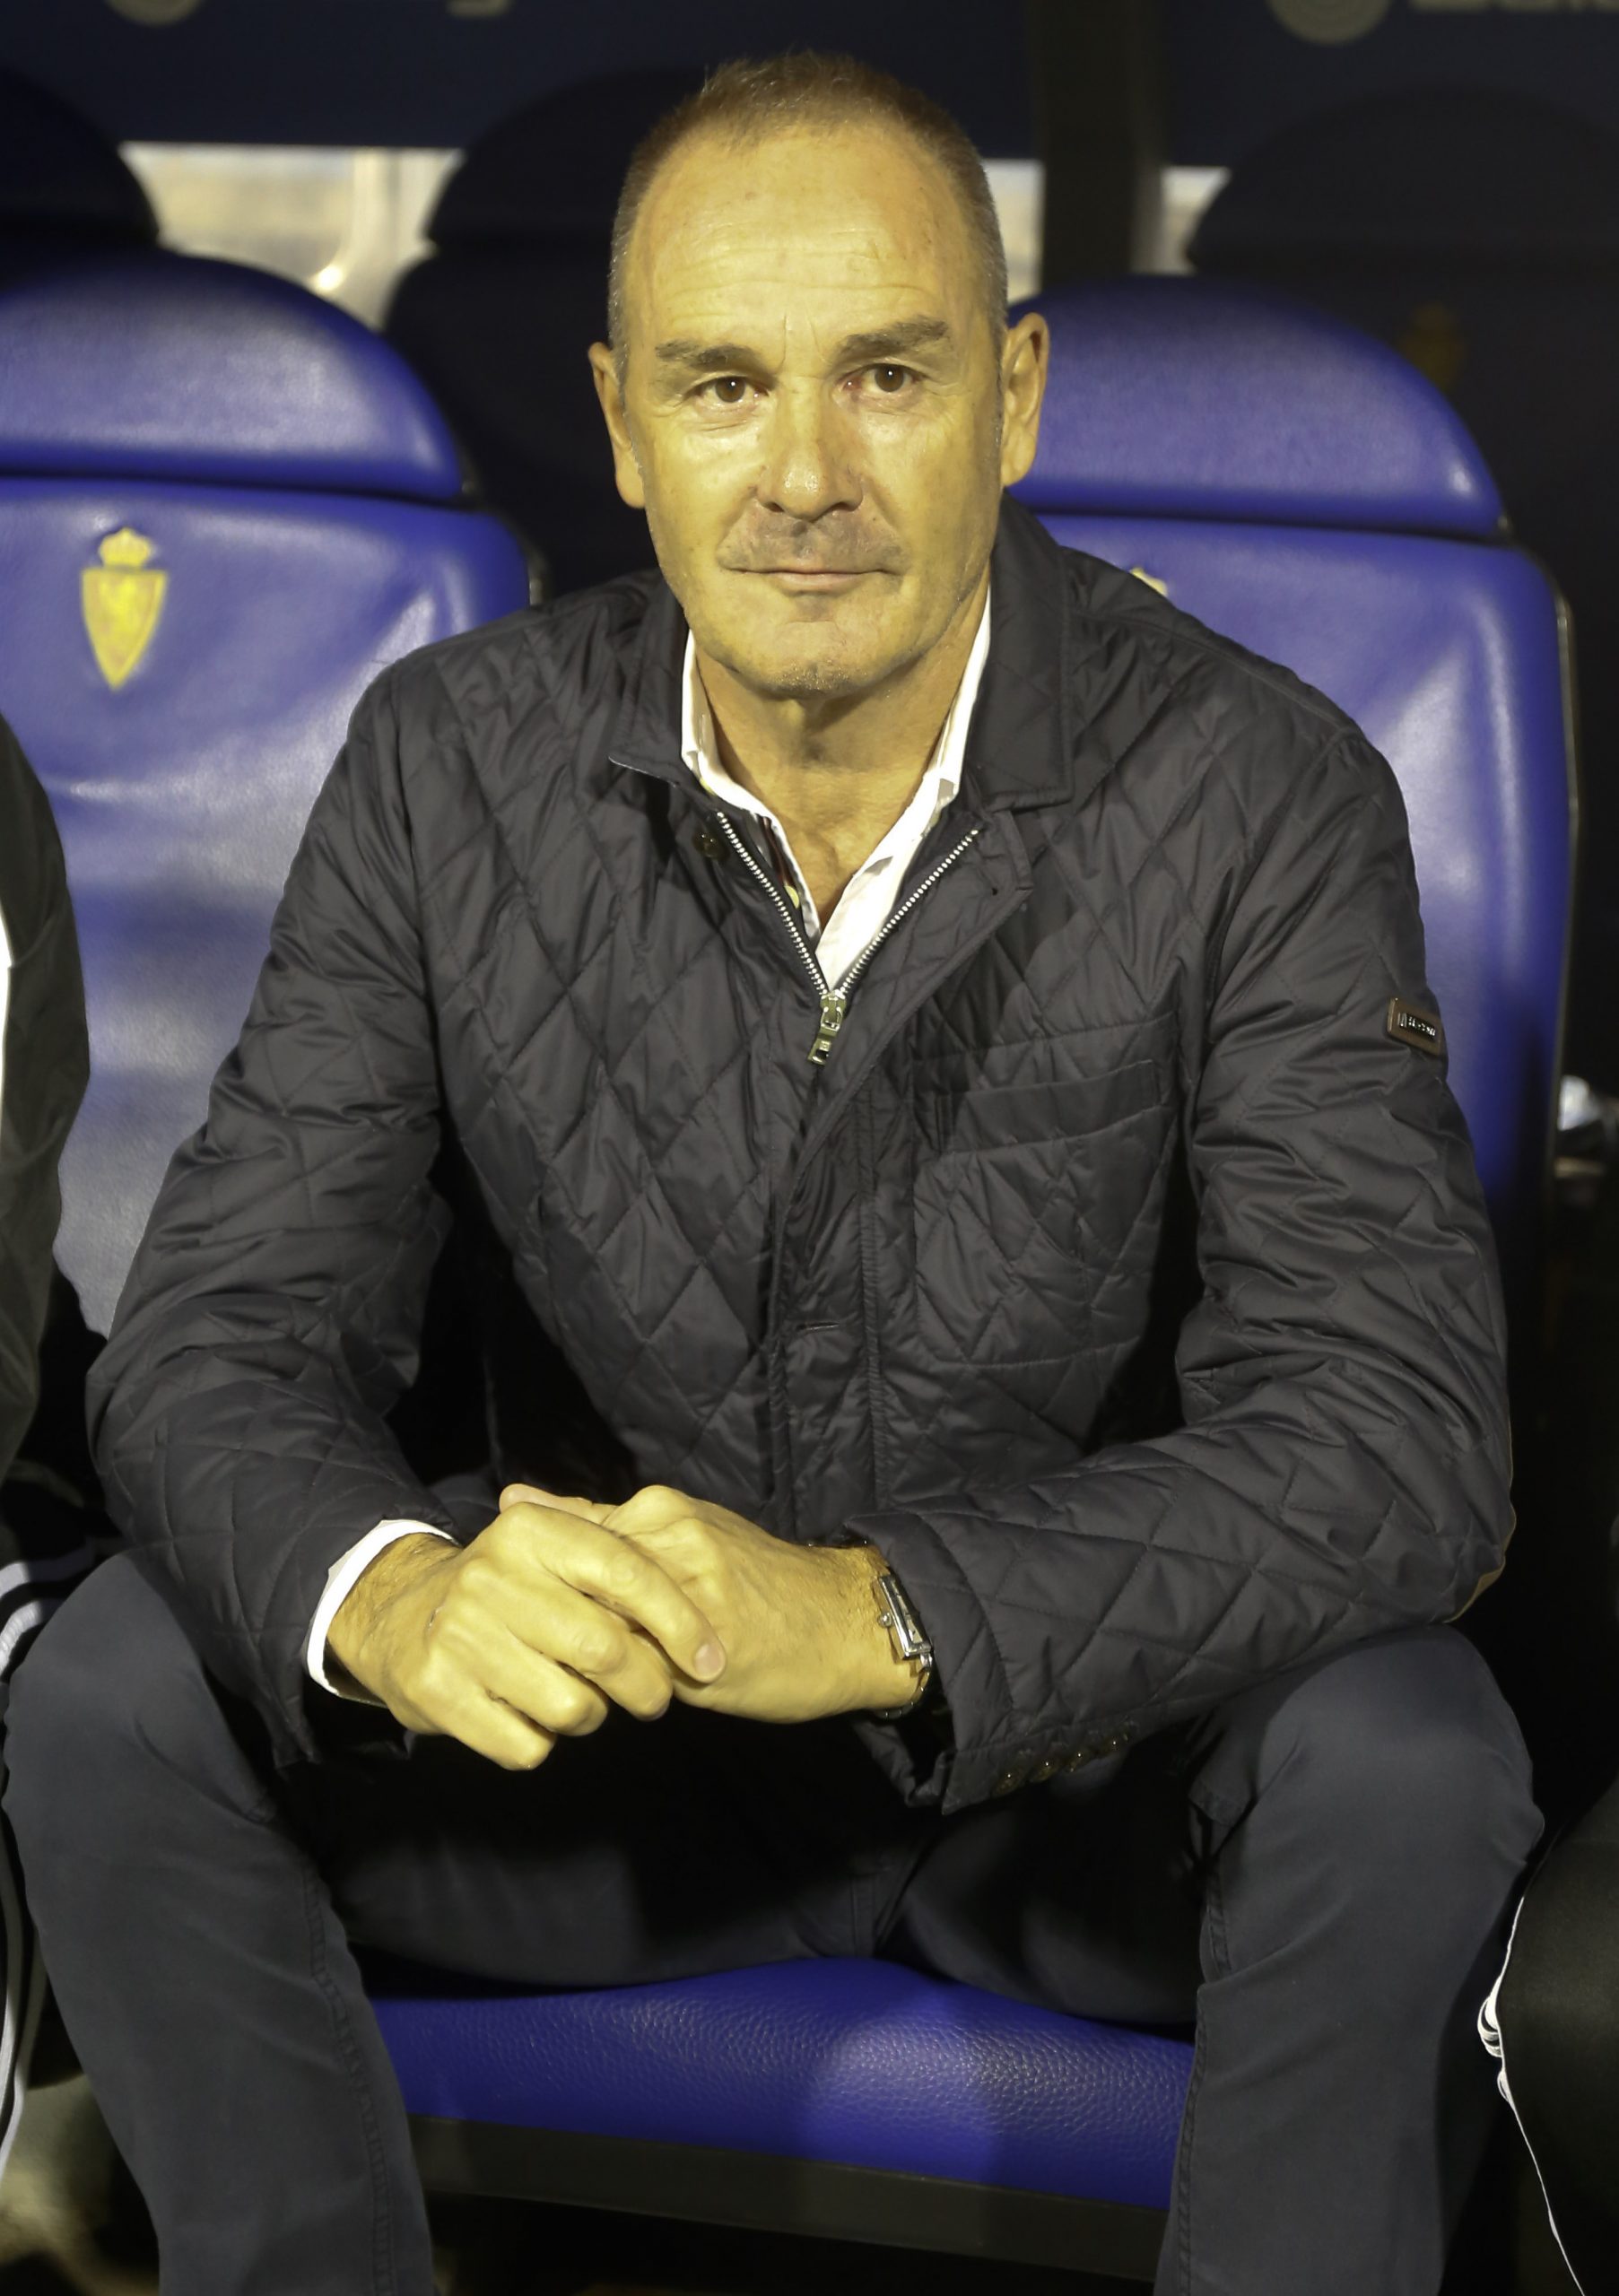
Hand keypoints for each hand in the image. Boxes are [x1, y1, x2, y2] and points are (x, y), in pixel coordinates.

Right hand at [325, 1503, 726, 1769]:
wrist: (400, 1619)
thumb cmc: (506, 1588)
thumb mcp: (550, 1551)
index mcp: (530, 1532)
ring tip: (584, 1700)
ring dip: (594, 1716)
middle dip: (648, 1684)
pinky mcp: (437, 1693)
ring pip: (572, 1706)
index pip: (626, 1572)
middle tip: (655, 1696)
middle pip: (606, 1648)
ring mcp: (458, 1636)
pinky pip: (527, 1746)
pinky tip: (531, 1717)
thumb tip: (702, 1574)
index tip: (712, 1661)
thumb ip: (618, 1557)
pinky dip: (543, 1743)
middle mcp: (491, 1577)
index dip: (680, 1621)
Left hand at [499, 1483, 918, 1723]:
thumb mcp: (689, 1537)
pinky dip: (610, 1683)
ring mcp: (685, 1593)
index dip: (530, 1581)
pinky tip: (603, 1696)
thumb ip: (609, 1529)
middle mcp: (668, 1540)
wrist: (845, 1623)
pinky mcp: (703, 1648)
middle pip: (570, 1582)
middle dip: (540, 1621)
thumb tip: (518, 1502)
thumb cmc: (761, 1585)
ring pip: (598, 1625)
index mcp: (660, 1510)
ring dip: (574, 1656)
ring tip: (562, 1677)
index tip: (503, 1602)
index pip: (562, 1537)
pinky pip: (635, 1667)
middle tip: (521, 1651)